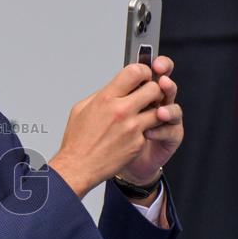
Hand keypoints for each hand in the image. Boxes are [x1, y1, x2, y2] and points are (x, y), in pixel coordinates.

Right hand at [49, 59, 180, 197]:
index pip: (136, 72)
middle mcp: (121, 111)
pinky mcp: (138, 143)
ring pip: (159, 109)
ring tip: (145, 113)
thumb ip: (102, 94)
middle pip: (154, 88)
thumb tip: (116, 87)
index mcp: (106, 98)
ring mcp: (132, 128)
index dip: (143, 71)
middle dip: (154, 90)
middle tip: (149, 95)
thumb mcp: (82, 108)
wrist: (78, 167)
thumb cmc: (78, 141)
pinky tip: (135, 132)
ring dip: (155, 110)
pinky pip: (152, 130)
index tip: (143, 76)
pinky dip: (146, 130)